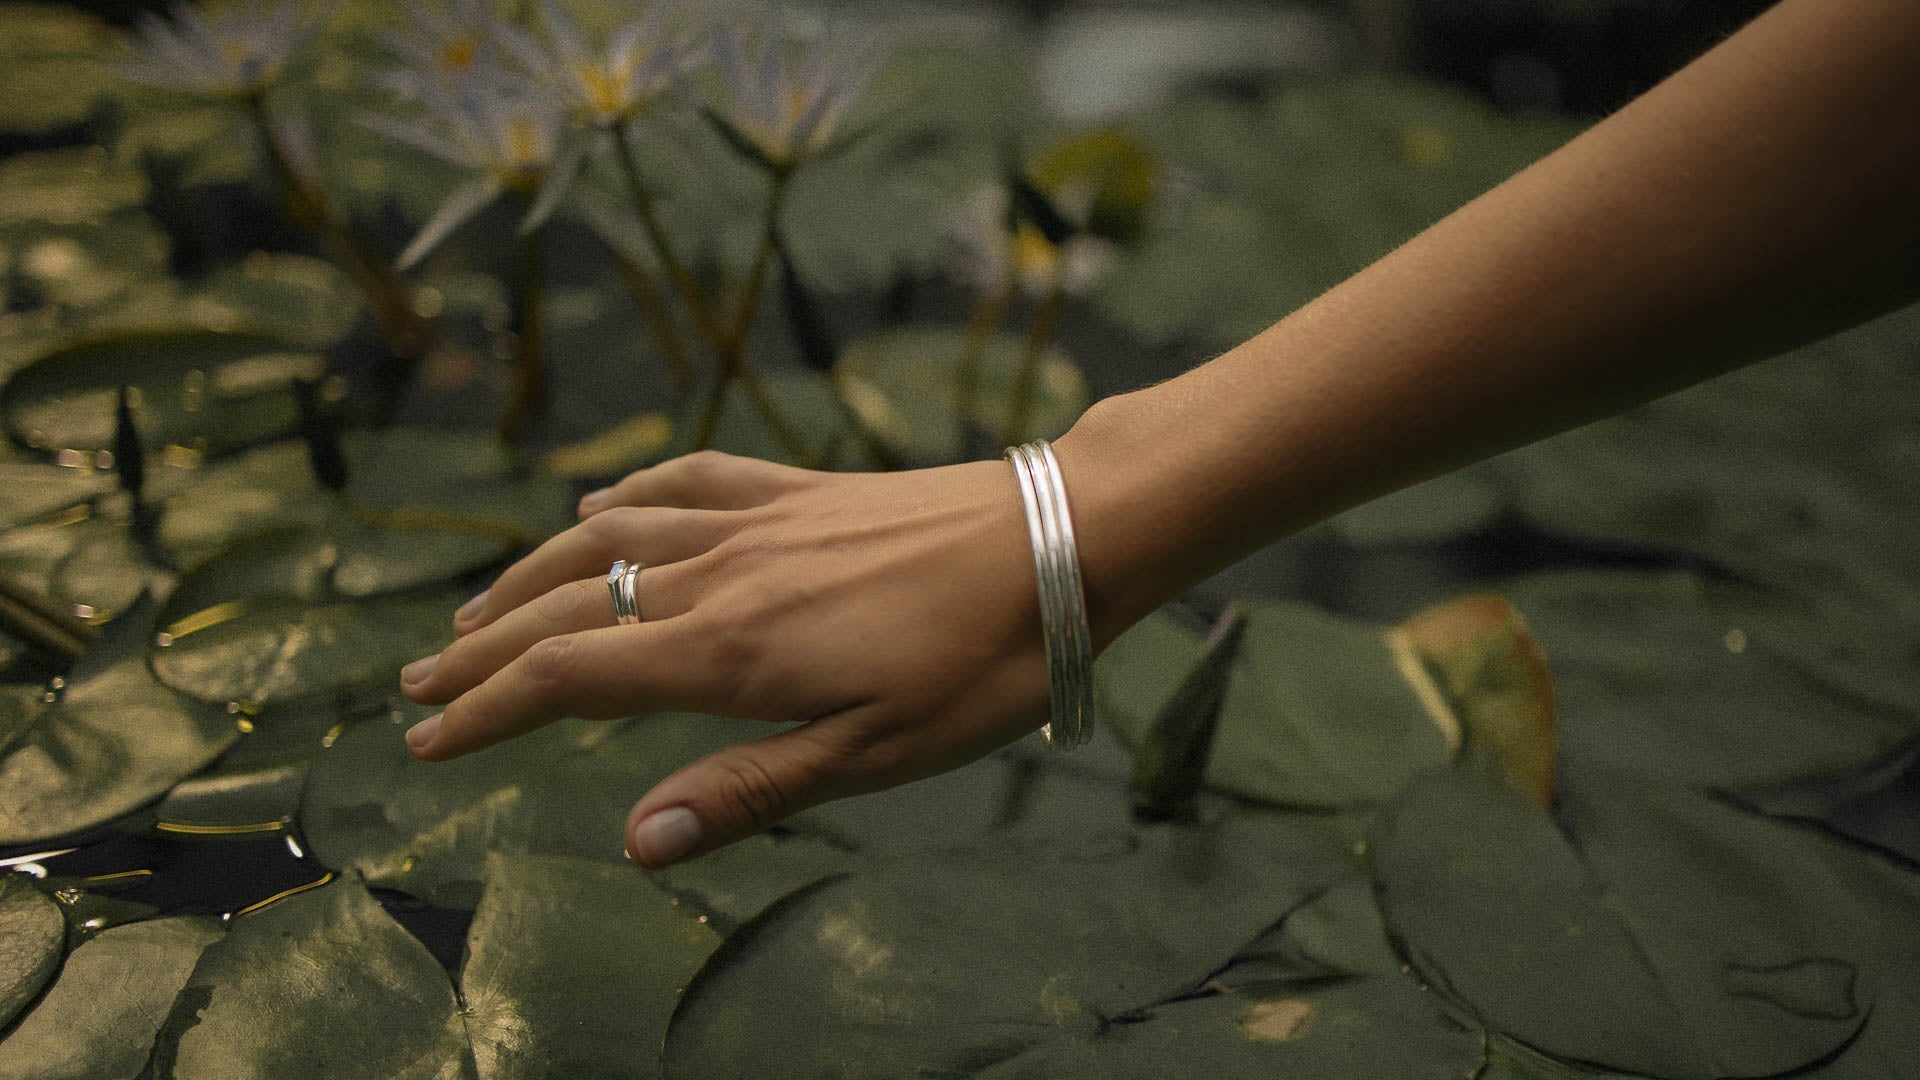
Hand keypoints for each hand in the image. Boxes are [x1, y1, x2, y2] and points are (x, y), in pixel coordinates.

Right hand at [396, 449, 1054, 868]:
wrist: (1065, 538)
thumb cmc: (982, 664)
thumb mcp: (873, 756)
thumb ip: (745, 792)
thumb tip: (632, 843)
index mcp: (729, 650)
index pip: (570, 680)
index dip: (488, 715)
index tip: (424, 744)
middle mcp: (722, 574)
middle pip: (569, 607)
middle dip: (483, 653)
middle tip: (417, 687)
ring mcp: (760, 519)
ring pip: (611, 537)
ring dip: (532, 576)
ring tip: (478, 612)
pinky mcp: (803, 487)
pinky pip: (689, 478)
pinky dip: (628, 494)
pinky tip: (601, 503)